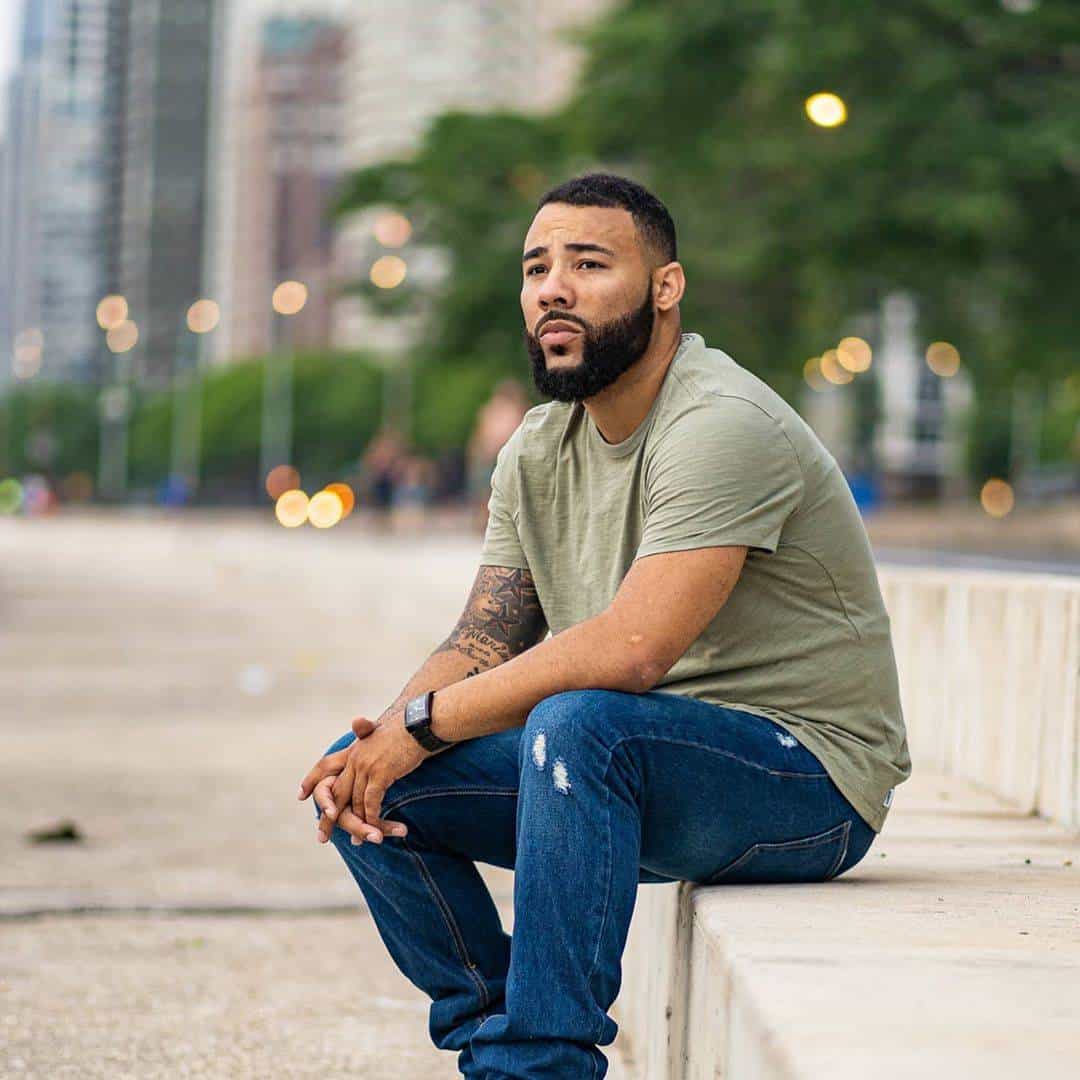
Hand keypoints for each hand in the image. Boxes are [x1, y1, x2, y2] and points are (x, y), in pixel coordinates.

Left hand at [299, 711, 430, 845]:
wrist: (420, 724)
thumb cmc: (406, 728)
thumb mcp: (380, 733)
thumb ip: (367, 739)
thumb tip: (359, 732)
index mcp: (353, 749)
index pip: (325, 764)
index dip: (313, 780)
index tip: (301, 795)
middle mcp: (355, 759)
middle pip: (336, 791)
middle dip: (328, 817)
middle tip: (322, 836)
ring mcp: (366, 767)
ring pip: (355, 802)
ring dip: (357, 823)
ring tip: (357, 840)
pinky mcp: (380, 774)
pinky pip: (371, 802)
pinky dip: (372, 818)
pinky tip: (374, 828)